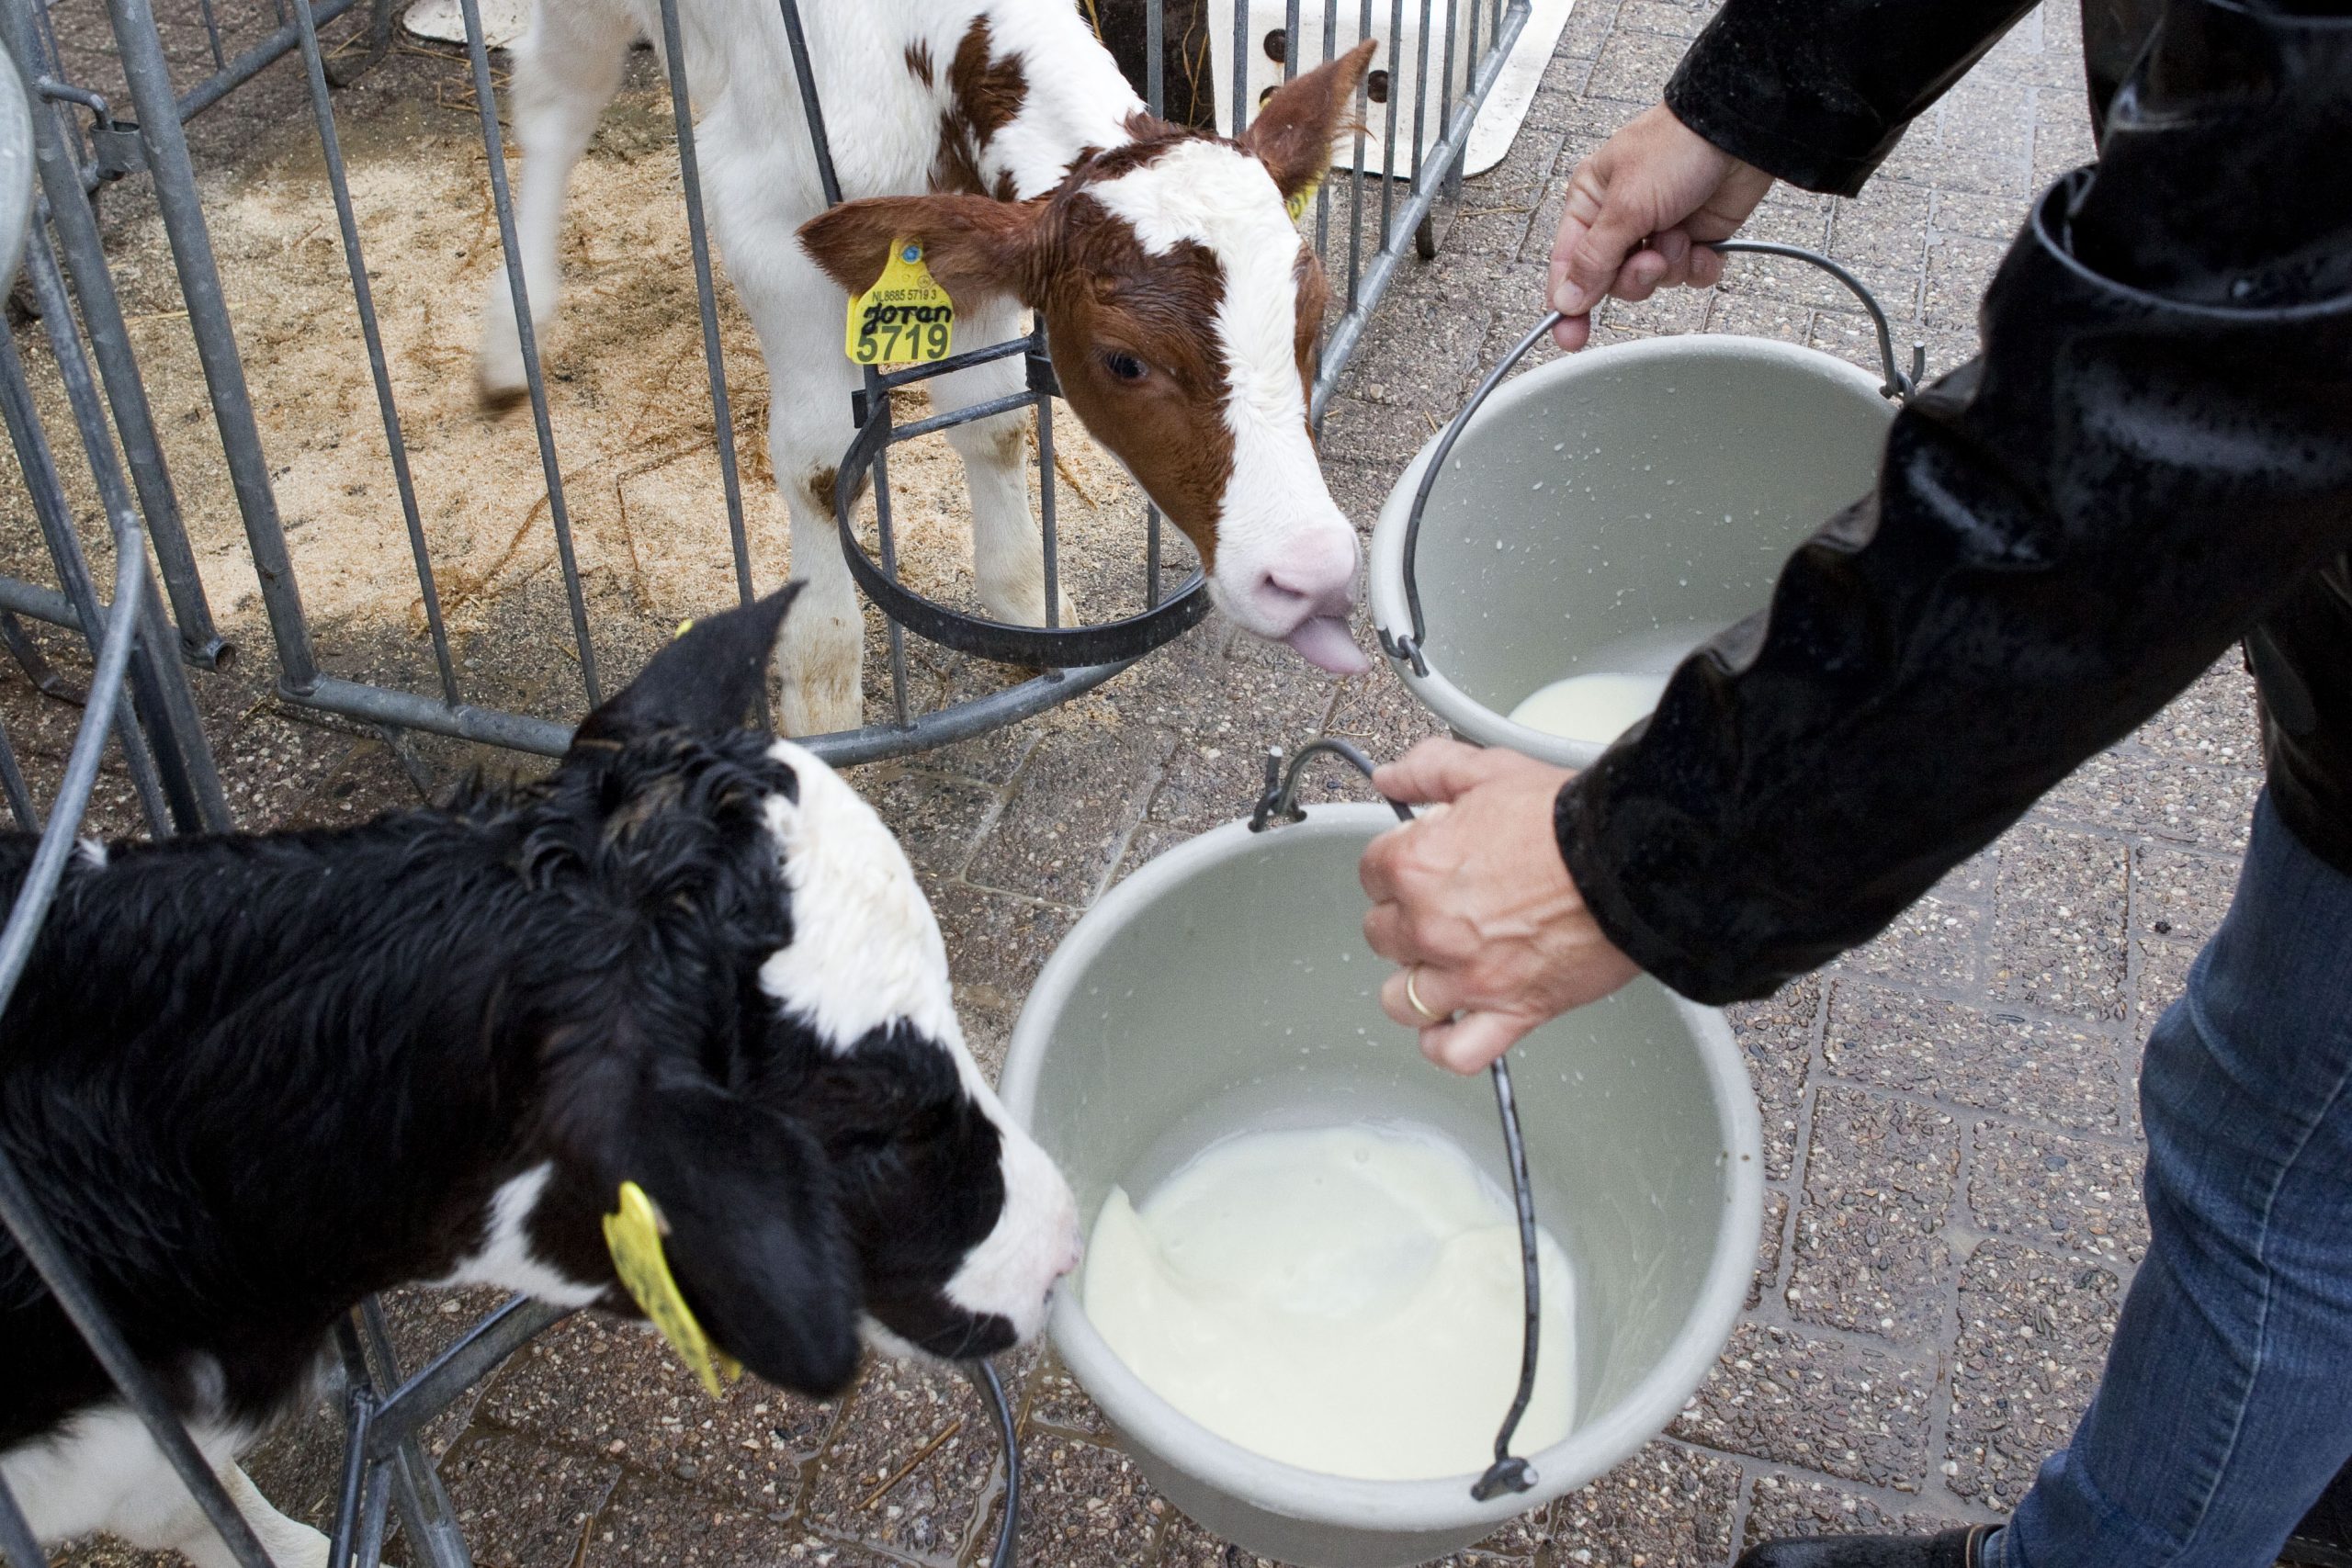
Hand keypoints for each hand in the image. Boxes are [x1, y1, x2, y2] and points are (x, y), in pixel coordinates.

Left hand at [1359, 739, 1640, 1073]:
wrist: (1638, 858)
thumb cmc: (1570, 818)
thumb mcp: (1490, 770)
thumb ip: (1429, 769)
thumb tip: (1391, 777)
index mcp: (1417, 866)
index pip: (1371, 874)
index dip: (1399, 865)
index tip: (1424, 864)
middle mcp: (1432, 926)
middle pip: (1381, 935)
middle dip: (1406, 919)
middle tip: (1444, 906)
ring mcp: (1469, 976)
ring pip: (1402, 999)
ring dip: (1417, 982)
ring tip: (1442, 966)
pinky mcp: (1512, 1012)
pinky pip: (1456, 1052)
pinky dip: (1445, 1044)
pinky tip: (1451, 1025)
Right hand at [1546, 103, 1773, 350]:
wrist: (1740, 132)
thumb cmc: (1677, 146)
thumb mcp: (1625, 206)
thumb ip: (1594, 259)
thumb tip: (1566, 299)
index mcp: (1591, 201)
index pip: (1568, 264)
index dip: (1568, 302)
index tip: (1570, 336)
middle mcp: (1620, 218)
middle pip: (1612, 280)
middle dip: (1635, 275)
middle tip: (1650, 258)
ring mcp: (1658, 229)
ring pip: (1652, 281)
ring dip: (1669, 265)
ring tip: (1681, 235)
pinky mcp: (1694, 238)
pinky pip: (1687, 276)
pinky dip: (1698, 267)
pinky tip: (1703, 245)